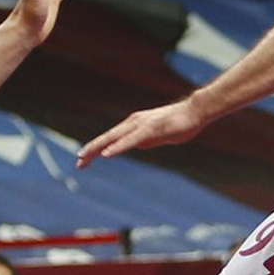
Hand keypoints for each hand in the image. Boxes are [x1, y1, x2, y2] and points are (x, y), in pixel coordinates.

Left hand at [75, 100, 205, 168]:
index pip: (111, 138)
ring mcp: (141, 125)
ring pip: (114, 138)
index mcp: (134, 125)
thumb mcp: (159, 136)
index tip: (84, 159)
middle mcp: (133, 123)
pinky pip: (130, 140)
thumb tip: (138, 145)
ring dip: (98, 148)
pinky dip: (117, 147)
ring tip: (83, 156)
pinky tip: (107, 154)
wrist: (195, 111)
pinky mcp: (150, 129)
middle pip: (107, 138)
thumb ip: (147, 140)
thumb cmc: (179, 123)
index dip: (97, 148)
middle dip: (91, 150)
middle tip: (78, 162)